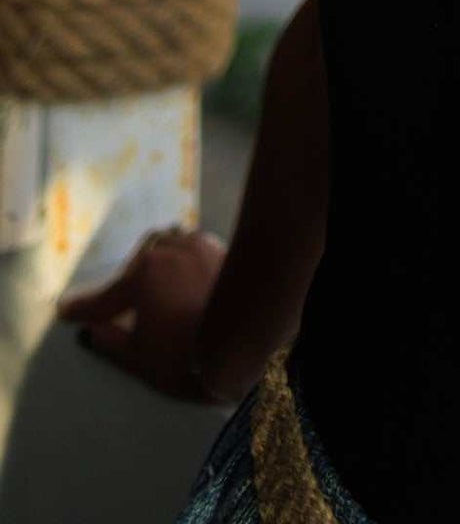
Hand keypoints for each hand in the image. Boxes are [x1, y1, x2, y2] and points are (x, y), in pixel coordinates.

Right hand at [55, 224, 231, 402]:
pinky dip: (183, 260)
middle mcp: (169, 252)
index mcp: (143, 277)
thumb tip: (93, 331)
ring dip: (158, 263)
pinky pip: (192, 247)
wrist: (248, 339)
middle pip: (138, 262)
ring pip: (167, 245)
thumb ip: (111, 342)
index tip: (66, 310)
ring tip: (158, 288)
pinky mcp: (222, 249)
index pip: (104, 298)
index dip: (83, 308)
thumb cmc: (190, 356)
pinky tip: (186, 278)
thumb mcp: (140, 359)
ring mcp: (198, 246)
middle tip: (126, 305)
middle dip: (130, 281)